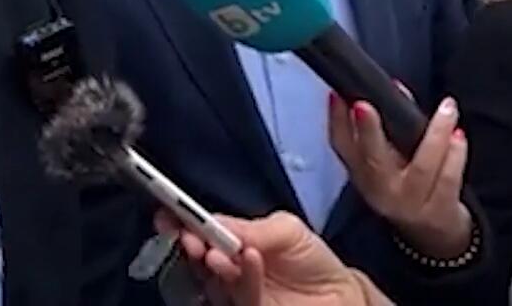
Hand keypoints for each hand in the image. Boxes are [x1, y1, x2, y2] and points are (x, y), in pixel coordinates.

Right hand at [154, 209, 372, 305]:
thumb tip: (216, 223)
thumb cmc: (312, 261)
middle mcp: (228, 269)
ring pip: (212, 280)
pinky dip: (244, 275)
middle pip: (196, 258)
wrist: (343, 298)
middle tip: (188, 236)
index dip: (180, 223)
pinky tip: (250, 256)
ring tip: (218, 250)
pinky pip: (242, 297)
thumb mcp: (288, 230)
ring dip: (212, 261)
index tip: (167, 214)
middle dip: (187, 244)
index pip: (198, 232)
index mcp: (232, 244)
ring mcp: (236, 294)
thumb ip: (254, 226)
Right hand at [327, 87, 471, 258]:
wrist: (433, 237)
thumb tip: (397, 90)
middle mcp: (381, 191)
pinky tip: (458, 135)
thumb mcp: (389, 164)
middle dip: (367, 132)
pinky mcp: (439, 210)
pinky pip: (448, 179)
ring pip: (422, 166)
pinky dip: (455, 155)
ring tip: (447, 108)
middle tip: (364, 105)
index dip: (336, 121)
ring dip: (436, 134)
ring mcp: (410, 203)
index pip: (342, 146)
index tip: (337, 96)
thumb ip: (389, 129)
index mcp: (363, 175)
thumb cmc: (408, 189)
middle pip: (372, 160)